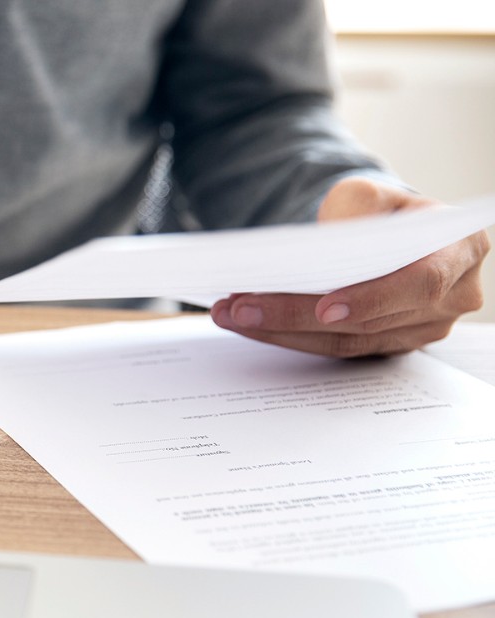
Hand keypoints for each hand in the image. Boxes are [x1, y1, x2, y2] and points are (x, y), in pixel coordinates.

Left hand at [209, 177, 488, 356]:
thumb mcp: (371, 192)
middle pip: (369, 319)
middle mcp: (453, 297)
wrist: (389, 233)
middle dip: (295, 313)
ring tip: (230, 313)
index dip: (372, 298)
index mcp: (462, 248)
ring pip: (346, 341)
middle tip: (239, 305)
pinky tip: (249, 323)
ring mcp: (423, 328)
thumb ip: (356, 208)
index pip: (420, 282)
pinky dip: (288, 336)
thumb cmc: (382, 210)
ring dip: (281, 330)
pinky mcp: (389, 345)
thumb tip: (324, 244)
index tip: (324, 308)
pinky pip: (336, 350)